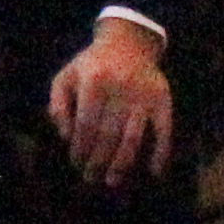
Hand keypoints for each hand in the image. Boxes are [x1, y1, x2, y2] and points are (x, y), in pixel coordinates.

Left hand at [48, 20, 174, 190]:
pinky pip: (164, 130)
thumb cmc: (92, 64)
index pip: (86, 124)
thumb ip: (58, 104)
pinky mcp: (163, 100)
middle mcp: (120, 89)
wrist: (128, 42)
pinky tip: (156, 172)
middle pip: (107, 135)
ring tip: (112, 181)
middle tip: (90, 178)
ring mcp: (144, 96)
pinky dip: (161, 152)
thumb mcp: (67, 75)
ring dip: (122, 164)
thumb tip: (64, 136)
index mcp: (94, 81)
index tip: (76, 163)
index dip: (80, 147)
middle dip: (97, 161)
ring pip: (133, 138)